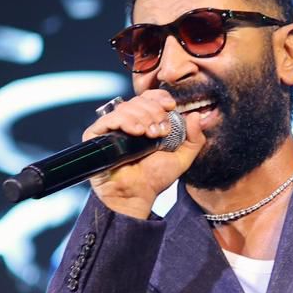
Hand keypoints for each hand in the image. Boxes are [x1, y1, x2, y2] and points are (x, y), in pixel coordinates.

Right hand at [83, 89, 205, 217]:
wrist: (138, 194)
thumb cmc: (155, 178)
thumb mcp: (182, 157)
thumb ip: (195, 138)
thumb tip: (196, 115)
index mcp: (145, 122)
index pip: (149, 98)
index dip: (159, 98)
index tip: (170, 106)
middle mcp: (127, 123)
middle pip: (138, 100)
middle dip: (154, 111)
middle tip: (161, 130)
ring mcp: (111, 129)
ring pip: (125, 107)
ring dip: (142, 117)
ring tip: (150, 135)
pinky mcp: (96, 136)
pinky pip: (109, 118)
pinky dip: (125, 121)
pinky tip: (136, 132)